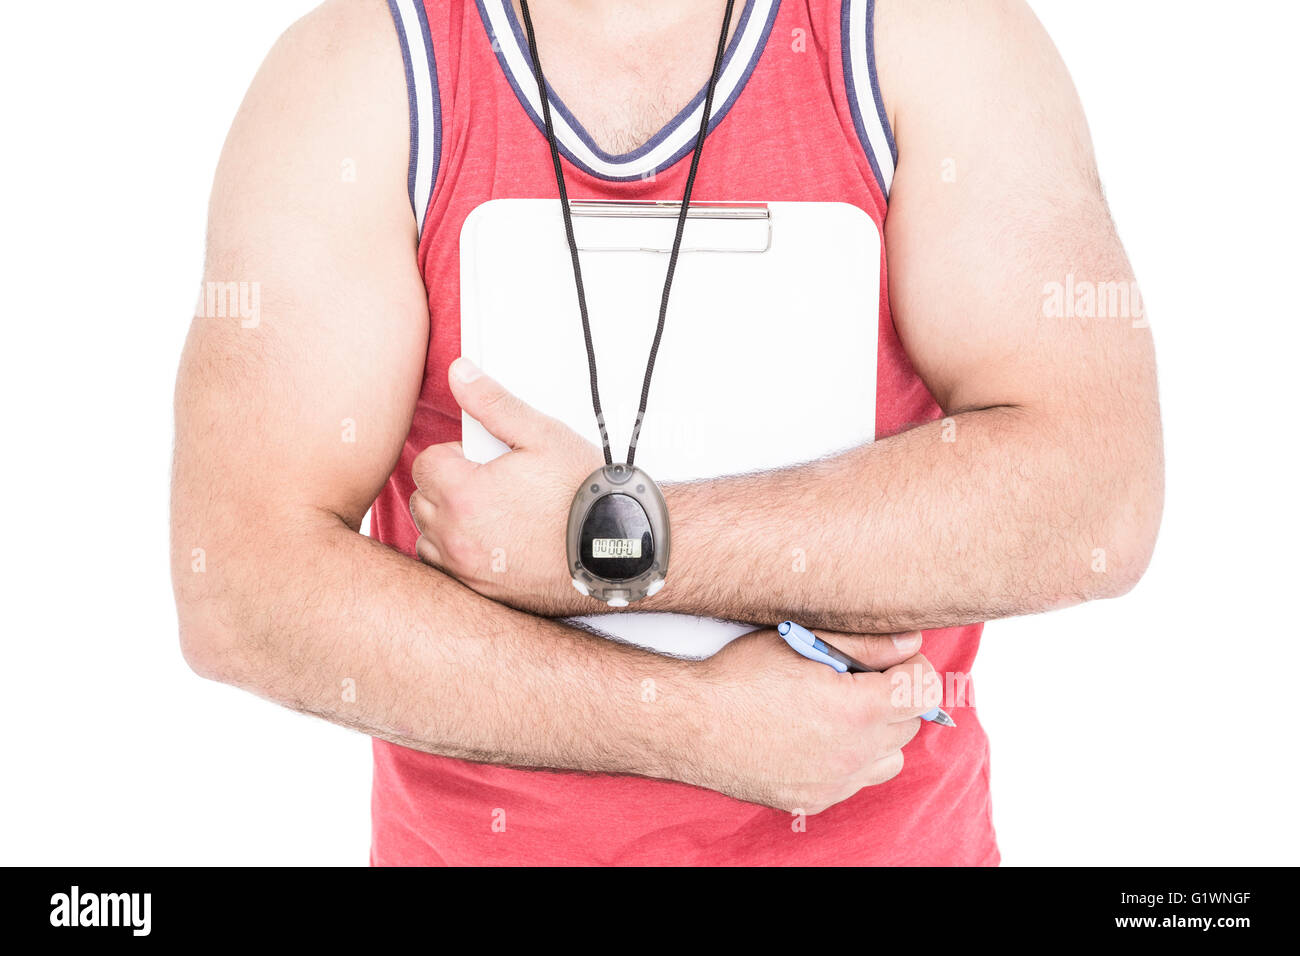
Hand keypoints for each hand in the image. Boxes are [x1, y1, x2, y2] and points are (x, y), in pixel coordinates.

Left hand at [410, 357, 603, 614]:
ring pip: (430, 537)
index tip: (486, 460)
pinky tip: (493, 542)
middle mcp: (457, 536)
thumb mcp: (542, 436)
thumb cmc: (584, 496)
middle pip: (424, 499)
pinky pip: (447, 570)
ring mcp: (467, 569)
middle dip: (450, 486)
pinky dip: (459, 555)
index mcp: (464, 493)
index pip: (426, 463)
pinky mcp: (481, 592)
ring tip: (492, 514)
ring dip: (449, 522)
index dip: (456, 455)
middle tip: (494, 484)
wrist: (617, 550)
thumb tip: (460, 373)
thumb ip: (493, 403)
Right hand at [684, 629, 935, 812]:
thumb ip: (865, 643)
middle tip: (857, 677)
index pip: (923, 690)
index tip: (892, 658)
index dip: (912, 666)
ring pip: (889, 759)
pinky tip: (815, 736)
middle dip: (894, 697)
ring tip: (841, 710)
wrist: (689, 723)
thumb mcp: (802, 643)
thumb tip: (911, 641)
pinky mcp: (812, 800)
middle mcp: (853, 754)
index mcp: (857, 709)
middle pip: (910, 725)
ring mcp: (834, 783)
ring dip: (879, 734)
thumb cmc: (740, 676)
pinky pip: (854, 780)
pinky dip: (849, 759)